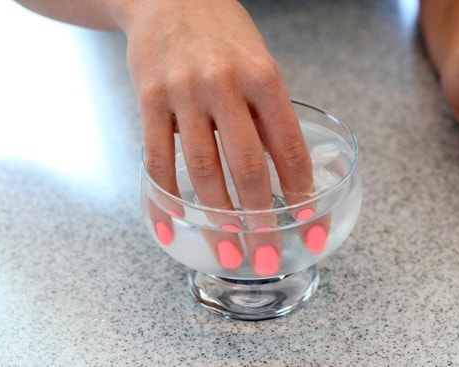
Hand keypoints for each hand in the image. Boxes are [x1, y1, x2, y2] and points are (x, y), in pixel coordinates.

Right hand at [120, 0, 316, 272]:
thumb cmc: (223, 34)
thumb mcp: (260, 63)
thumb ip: (270, 116)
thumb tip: (287, 173)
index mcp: (263, 77)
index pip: (289, 147)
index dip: (301, 191)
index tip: (309, 223)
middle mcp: (224, 85)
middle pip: (246, 167)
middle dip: (259, 219)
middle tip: (267, 255)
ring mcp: (183, 94)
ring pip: (201, 170)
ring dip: (216, 219)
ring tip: (227, 252)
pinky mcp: (149, 100)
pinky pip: (157, 158)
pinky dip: (165, 197)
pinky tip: (174, 225)